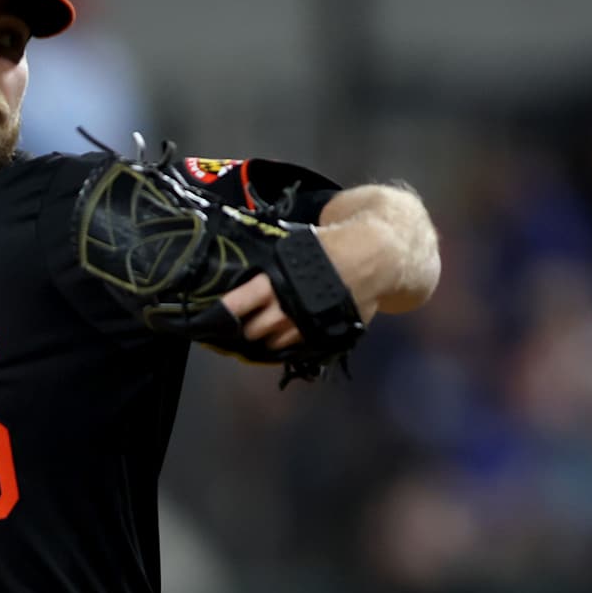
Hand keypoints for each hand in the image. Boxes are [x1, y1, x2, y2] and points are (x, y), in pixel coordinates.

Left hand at [221, 253, 380, 349]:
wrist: (378, 256)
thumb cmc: (334, 245)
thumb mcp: (298, 247)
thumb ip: (274, 267)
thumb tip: (248, 279)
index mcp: (279, 280)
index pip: (242, 301)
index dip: (227, 310)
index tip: (213, 316)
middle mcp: (290, 307)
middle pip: (255, 329)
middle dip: (247, 327)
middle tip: (242, 322)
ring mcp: (308, 325)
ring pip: (275, 343)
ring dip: (267, 338)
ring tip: (264, 330)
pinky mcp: (326, 335)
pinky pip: (298, 347)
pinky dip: (288, 344)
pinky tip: (284, 337)